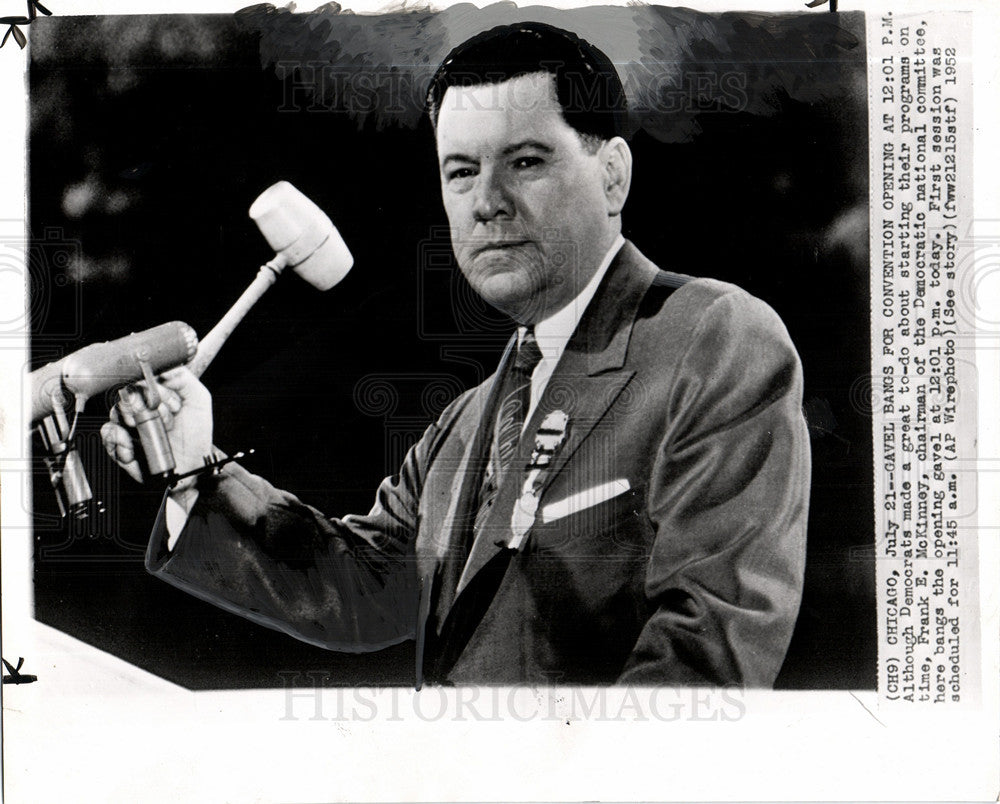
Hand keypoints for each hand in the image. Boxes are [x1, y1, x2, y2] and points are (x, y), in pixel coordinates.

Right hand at [100, 367, 212, 489]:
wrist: (193, 467)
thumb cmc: (195, 435)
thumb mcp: (198, 400)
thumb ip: (183, 379)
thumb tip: (163, 367)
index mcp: (155, 395)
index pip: (140, 378)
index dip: (150, 385)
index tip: (164, 398)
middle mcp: (139, 409)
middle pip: (124, 393)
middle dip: (142, 403)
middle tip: (160, 414)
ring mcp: (128, 427)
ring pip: (114, 413)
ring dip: (133, 420)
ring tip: (149, 430)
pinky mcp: (121, 445)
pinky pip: (108, 436)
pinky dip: (119, 440)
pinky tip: (134, 446)